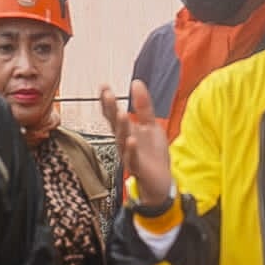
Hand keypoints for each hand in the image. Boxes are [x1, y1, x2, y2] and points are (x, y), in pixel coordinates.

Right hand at [100, 81, 171, 203]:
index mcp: (127, 130)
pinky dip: (131, 150)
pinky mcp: (138, 168)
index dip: (109, 101)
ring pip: (122, 139)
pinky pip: (132, 158)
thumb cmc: (153, 155)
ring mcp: (129, 154)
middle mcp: (124, 141)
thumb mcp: (151, 125)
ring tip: (121, 113)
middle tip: (107, 95)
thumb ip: (143, 106)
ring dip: (121, 127)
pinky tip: (131, 141)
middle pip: (115, 123)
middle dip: (111, 109)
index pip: (114, 113)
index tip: (104, 87)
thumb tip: (136, 83)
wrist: (160, 182)